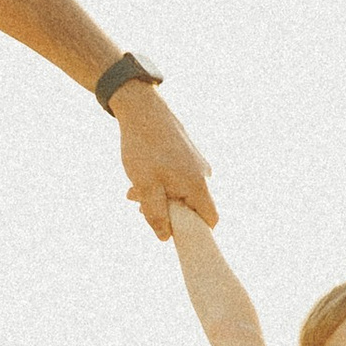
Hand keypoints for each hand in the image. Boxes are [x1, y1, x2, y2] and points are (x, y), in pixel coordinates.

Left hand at [113, 85, 213, 237]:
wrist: (142, 108)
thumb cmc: (144, 147)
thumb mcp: (146, 187)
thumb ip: (156, 215)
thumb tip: (165, 237)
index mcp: (198, 185)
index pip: (210, 220)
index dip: (194, 231)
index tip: (172, 231)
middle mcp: (203, 175)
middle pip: (192, 207)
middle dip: (167, 212)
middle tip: (139, 206)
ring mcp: (197, 163)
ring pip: (182, 191)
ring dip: (160, 196)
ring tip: (135, 189)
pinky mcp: (188, 154)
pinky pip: (179, 177)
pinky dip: (162, 181)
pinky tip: (142, 174)